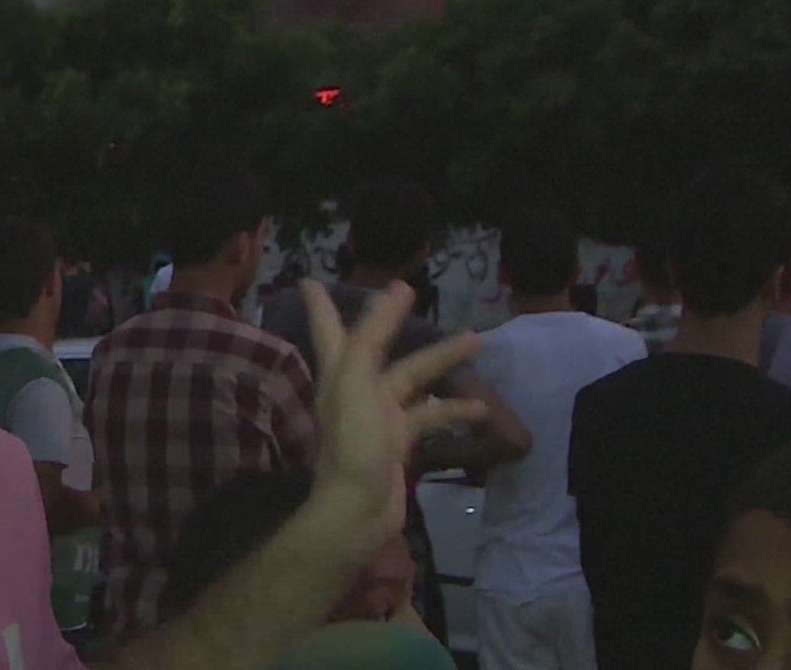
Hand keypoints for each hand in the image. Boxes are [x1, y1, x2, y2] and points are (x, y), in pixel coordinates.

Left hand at [300, 278, 487, 542]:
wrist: (358, 510)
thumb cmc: (352, 443)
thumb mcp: (356, 381)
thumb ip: (372, 335)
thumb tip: (395, 289)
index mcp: (340, 372)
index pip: (329, 329)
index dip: (321, 306)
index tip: (310, 280)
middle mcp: (356, 389)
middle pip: (380, 346)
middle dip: (397, 321)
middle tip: (414, 291)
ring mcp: (379, 416)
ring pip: (414, 379)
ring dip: (442, 362)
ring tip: (477, 341)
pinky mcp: (399, 441)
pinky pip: (429, 417)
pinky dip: (453, 411)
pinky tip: (480, 410)